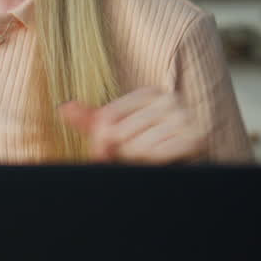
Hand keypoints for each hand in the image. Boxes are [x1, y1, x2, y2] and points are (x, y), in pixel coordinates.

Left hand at [59, 87, 205, 163]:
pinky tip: (159, 165)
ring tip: (147, 163)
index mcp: (150, 94)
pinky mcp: (194, 139)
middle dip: (117, 154)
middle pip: (119, 133)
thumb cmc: (156, 148)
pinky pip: (155, 155)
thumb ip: (95, 121)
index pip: (108, 116)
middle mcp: (169, 100)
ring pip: (136, 147)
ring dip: (136, 162)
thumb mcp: (125, 131)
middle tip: (126, 162)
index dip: (98, 140)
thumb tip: (64, 108)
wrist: (196, 167)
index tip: (99, 155)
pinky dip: (152, 165)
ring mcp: (184, 118)